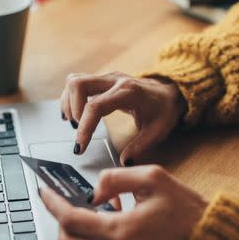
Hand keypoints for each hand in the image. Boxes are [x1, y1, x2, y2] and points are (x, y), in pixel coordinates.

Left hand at [40, 165, 207, 239]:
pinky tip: (112, 221)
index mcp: (122, 230)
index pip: (71, 220)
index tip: (43, 191)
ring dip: (79, 231)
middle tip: (62, 201)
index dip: (53, 204)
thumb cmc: (187, 209)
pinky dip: (97, 239)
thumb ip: (116, 178)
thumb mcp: (153, 178)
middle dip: (59, 221)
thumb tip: (93, 192)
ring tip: (94, 209)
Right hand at [60, 72, 183, 164]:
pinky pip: (78, 83)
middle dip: (72, 110)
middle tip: (79, 130)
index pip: (96, 106)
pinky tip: (73, 115)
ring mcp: (106, 78)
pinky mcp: (101, 80)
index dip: (84, 127)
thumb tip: (124, 161)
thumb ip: (140, 147)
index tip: (80, 146)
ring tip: (75, 123)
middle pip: (79, 84)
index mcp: (128, 92)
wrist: (169, 92)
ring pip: (75, 80)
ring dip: (69, 103)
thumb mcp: (158, 131)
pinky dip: (70, 98)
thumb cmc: (163, 110)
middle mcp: (114, 80)